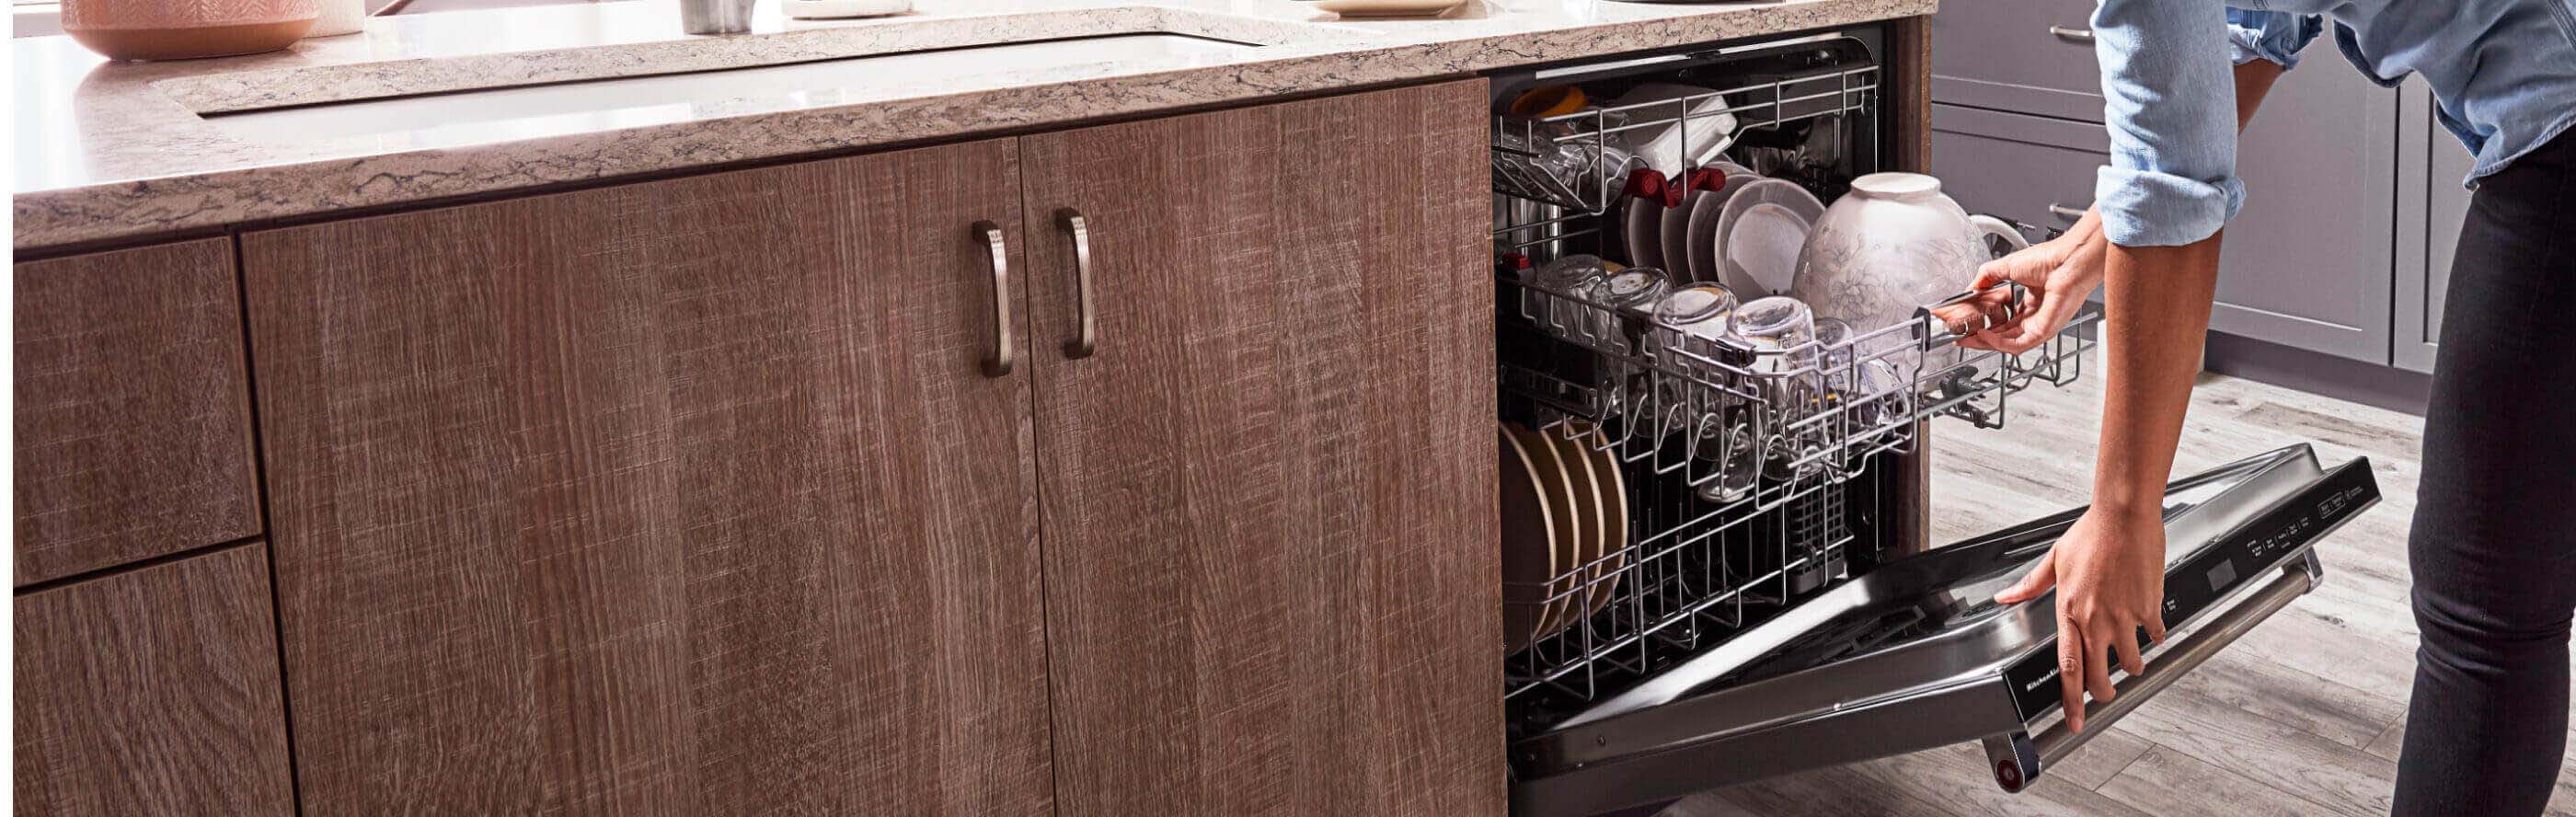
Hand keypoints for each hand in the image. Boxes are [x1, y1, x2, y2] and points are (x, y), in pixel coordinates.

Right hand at [1957, 211, 2106, 353]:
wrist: (2068, 260)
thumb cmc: (2051, 259)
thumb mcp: (2008, 265)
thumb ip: (1987, 276)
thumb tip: (1972, 287)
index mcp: (2030, 300)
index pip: (2004, 320)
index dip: (1985, 324)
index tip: (1969, 325)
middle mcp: (2035, 315)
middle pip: (2003, 335)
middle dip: (1981, 338)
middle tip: (1963, 338)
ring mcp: (2039, 325)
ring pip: (2008, 343)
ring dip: (1986, 343)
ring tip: (1969, 339)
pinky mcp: (2043, 331)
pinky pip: (2017, 344)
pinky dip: (1998, 343)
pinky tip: (1985, 335)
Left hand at [1992, 506, 2169, 731]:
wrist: (2124, 516)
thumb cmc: (2091, 533)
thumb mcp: (2053, 559)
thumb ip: (2030, 584)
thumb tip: (2005, 597)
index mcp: (2068, 610)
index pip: (2067, 666)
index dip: (2070, 699)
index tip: (2074, 721)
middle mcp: (2095, 618)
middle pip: (2097, 674)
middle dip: (2102, 693)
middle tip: (2105, 695)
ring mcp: (2123, 615)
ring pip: (2129, 661)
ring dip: (2131, 666)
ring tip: (2130, 662)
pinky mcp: (2148, 606)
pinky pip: (2154, 634)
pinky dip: (2154, 637)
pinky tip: (2151, 632)